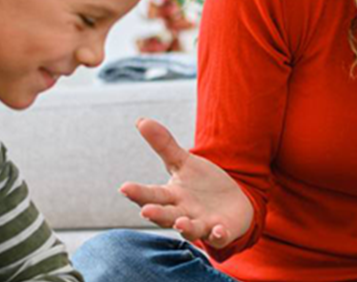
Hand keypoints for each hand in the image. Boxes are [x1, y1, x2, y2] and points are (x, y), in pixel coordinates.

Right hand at [118, 118, 253, 248]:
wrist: (232, 204)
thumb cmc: (201, 185)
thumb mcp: (183, 163)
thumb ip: (163, 145)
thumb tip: (140, 120)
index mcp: (170, 196)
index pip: (151, 194)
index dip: (137, 193)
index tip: (124, 187)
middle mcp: (182, 213)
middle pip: (166, 215)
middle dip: (156, 214)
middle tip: (145, 211)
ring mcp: (201, 224)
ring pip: (190, 229)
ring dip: (185, 227)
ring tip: (180, 223)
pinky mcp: (221, 232)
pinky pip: (219, 236)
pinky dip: (218, 234)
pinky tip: (218, 229)